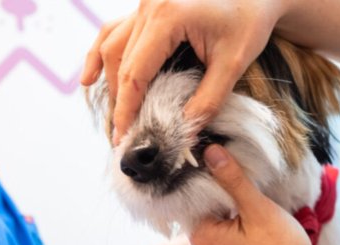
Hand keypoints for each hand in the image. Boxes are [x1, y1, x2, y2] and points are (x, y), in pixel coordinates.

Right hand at [80, 0, 286, 144]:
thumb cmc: (249, 22)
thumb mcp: (233, 64)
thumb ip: (208, 101)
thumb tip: (185, 135)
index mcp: (168, 16)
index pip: (136, 72)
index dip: (127, 108)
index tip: (124, 136)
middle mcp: (149, 5)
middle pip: (120, 60)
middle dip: (119, 101)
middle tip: (122, 134)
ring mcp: (146, 3)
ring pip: (113, 44)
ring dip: (110, 81)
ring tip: (114, 115)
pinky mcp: (149, 6)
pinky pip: (116, 30)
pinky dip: (102, 53)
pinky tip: (90, 77)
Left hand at [190, 144, 322, 244]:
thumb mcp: (258, 210)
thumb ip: (233, 180)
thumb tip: (210, 150)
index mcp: (200, 236)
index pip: (190, 192)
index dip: (204, 169)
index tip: (216, 147)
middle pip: (202, 203)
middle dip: (218, 182)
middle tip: (235, 159)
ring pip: (216, 214)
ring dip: (229, 198)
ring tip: (246, 178)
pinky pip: (225, 228)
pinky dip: (235, 213)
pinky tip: (251, 204)